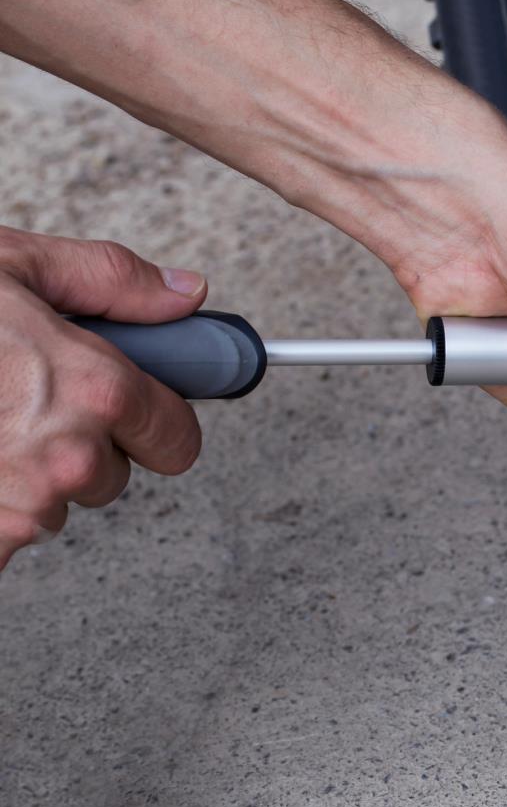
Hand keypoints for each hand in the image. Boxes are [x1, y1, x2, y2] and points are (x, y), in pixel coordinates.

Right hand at [0, 227, 206, 569]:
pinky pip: (3, 541)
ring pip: (52, 507)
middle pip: (111, 477)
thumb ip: (112, 281)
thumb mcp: (13, 265)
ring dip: (23, 478)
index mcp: (95, 388)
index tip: (127, 410)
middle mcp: (66, 456)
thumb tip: (188, 295)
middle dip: (77, 445)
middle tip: (17, 402)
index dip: (152, 422)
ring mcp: (17, 508)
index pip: (178, 442)